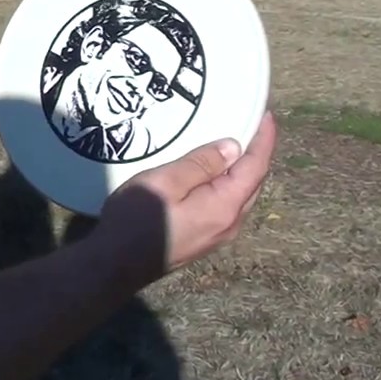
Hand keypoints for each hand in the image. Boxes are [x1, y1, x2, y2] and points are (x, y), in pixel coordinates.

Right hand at [95, 112, 277, 287]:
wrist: (114, 265)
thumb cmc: (136, 218)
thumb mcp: (165, 181)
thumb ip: (201, 164)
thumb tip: (233, 148)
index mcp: (225, 206)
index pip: (255, 167)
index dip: (264, 139)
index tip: (266, 114)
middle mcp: (229, 224)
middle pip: (253, 184)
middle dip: (256, 154)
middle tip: (250, 126)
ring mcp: (217, 236)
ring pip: (240, 197)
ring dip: (242, 171)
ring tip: (234, 147)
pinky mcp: (203, 241)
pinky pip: (227, 207)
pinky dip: (228, 186)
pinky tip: (214, 177)